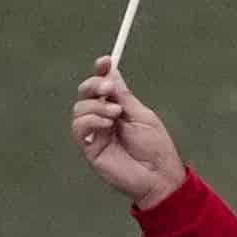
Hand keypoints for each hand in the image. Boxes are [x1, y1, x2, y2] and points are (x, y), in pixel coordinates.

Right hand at [73, 59, 186, 207]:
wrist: (158, 175)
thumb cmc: (155, 148)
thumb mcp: (142, 115)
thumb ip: (124, 96)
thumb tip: (112, 73)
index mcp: (118, 108)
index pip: (103, 86)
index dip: (101, 71)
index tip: (105, 60)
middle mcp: (103, 117)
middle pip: (85, 93)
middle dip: (93, 84)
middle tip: (107, 86)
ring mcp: (95, 132)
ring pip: (79, 108)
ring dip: (96, 105)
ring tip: (115, 114)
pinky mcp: (89, 147)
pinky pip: (79, 126)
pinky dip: (91, 120)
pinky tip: (107, 124)